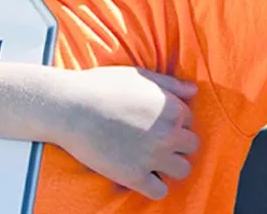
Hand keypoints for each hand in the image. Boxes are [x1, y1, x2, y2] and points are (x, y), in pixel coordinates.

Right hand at [54, 67, 199, 199]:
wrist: (72, 108)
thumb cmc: (104, 86)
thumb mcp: (142, 76)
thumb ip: (172, 84)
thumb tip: (194, 91)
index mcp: (173, 109)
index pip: (189, 121)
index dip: (173, 121)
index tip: (156, 122)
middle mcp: (169, 134)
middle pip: (191, 146)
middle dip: (178, 144)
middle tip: (157, 141)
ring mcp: (153, 157)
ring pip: (182, 170)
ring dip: (172, 166)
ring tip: (154, 161)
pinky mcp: (134, 176)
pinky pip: (159, 191)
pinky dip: (155, 186)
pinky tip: (143, 176)